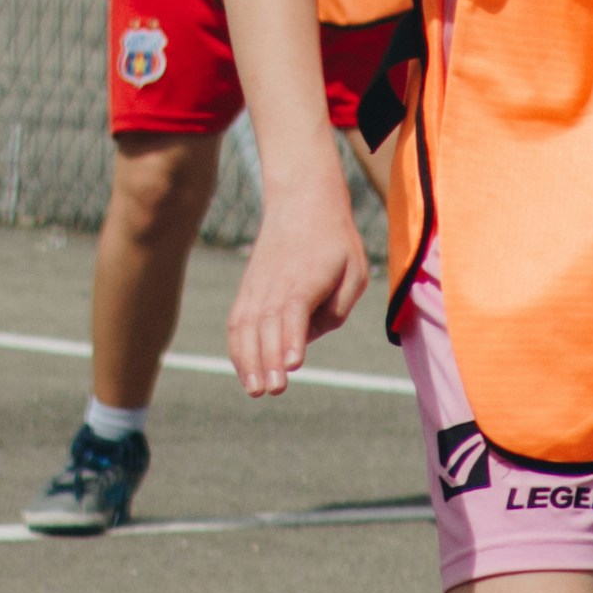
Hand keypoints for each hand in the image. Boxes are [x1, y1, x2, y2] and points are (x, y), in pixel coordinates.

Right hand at [227, 197, 375, 393]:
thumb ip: (338, 305)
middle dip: (268, 360)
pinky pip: (238, 323)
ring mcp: (257, 287)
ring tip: (256, 390)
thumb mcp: (354, 270)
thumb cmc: (335, 242)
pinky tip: (245, 373)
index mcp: (306, 277)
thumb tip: (314, 333)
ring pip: (246, 327)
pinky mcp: (248, 291)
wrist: (301, 203)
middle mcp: (276, 283)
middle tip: (273, 389)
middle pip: (267, 324)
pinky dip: (238, 349)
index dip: (291, 339)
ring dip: (249, 361)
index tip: (292, 365)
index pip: (295, 311)